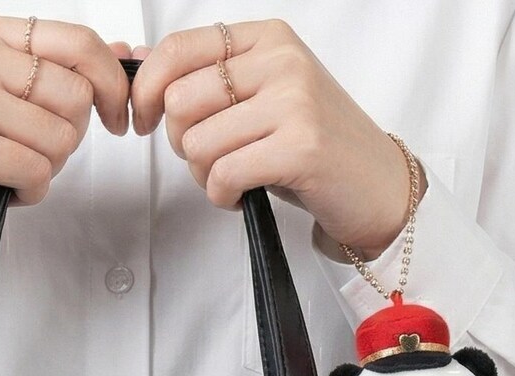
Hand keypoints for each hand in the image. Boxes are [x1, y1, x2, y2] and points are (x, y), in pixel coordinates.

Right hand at [0, 14, 137, 278]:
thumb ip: (50, 72)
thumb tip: (125, 51)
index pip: (79, 41)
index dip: (111, 82)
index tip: (115, 115)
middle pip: (77, 94)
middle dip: (69, 137)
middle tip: (32, 154)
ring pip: (62, 137)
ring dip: (47, 169)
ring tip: (8, 171)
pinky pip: (38, 171)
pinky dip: (30, 192)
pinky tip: (3, 189)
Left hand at [128, 20, 422, 260]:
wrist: (376, 185)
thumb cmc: (314, 145)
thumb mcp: (258, 98)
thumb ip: (204, 77)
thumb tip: (138, 57)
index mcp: (268, 39)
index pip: (179, 49)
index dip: (145, 89)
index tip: (143, 120)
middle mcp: (281, 60)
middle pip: (181, 100)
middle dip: (181, 142)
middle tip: (210, 159)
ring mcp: (293, 101)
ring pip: (198, 142)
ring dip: (203, 175)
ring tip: (232, 179)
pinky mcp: (300, 147)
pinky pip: (224, 175)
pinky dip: (221, 197)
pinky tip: (240, 197)